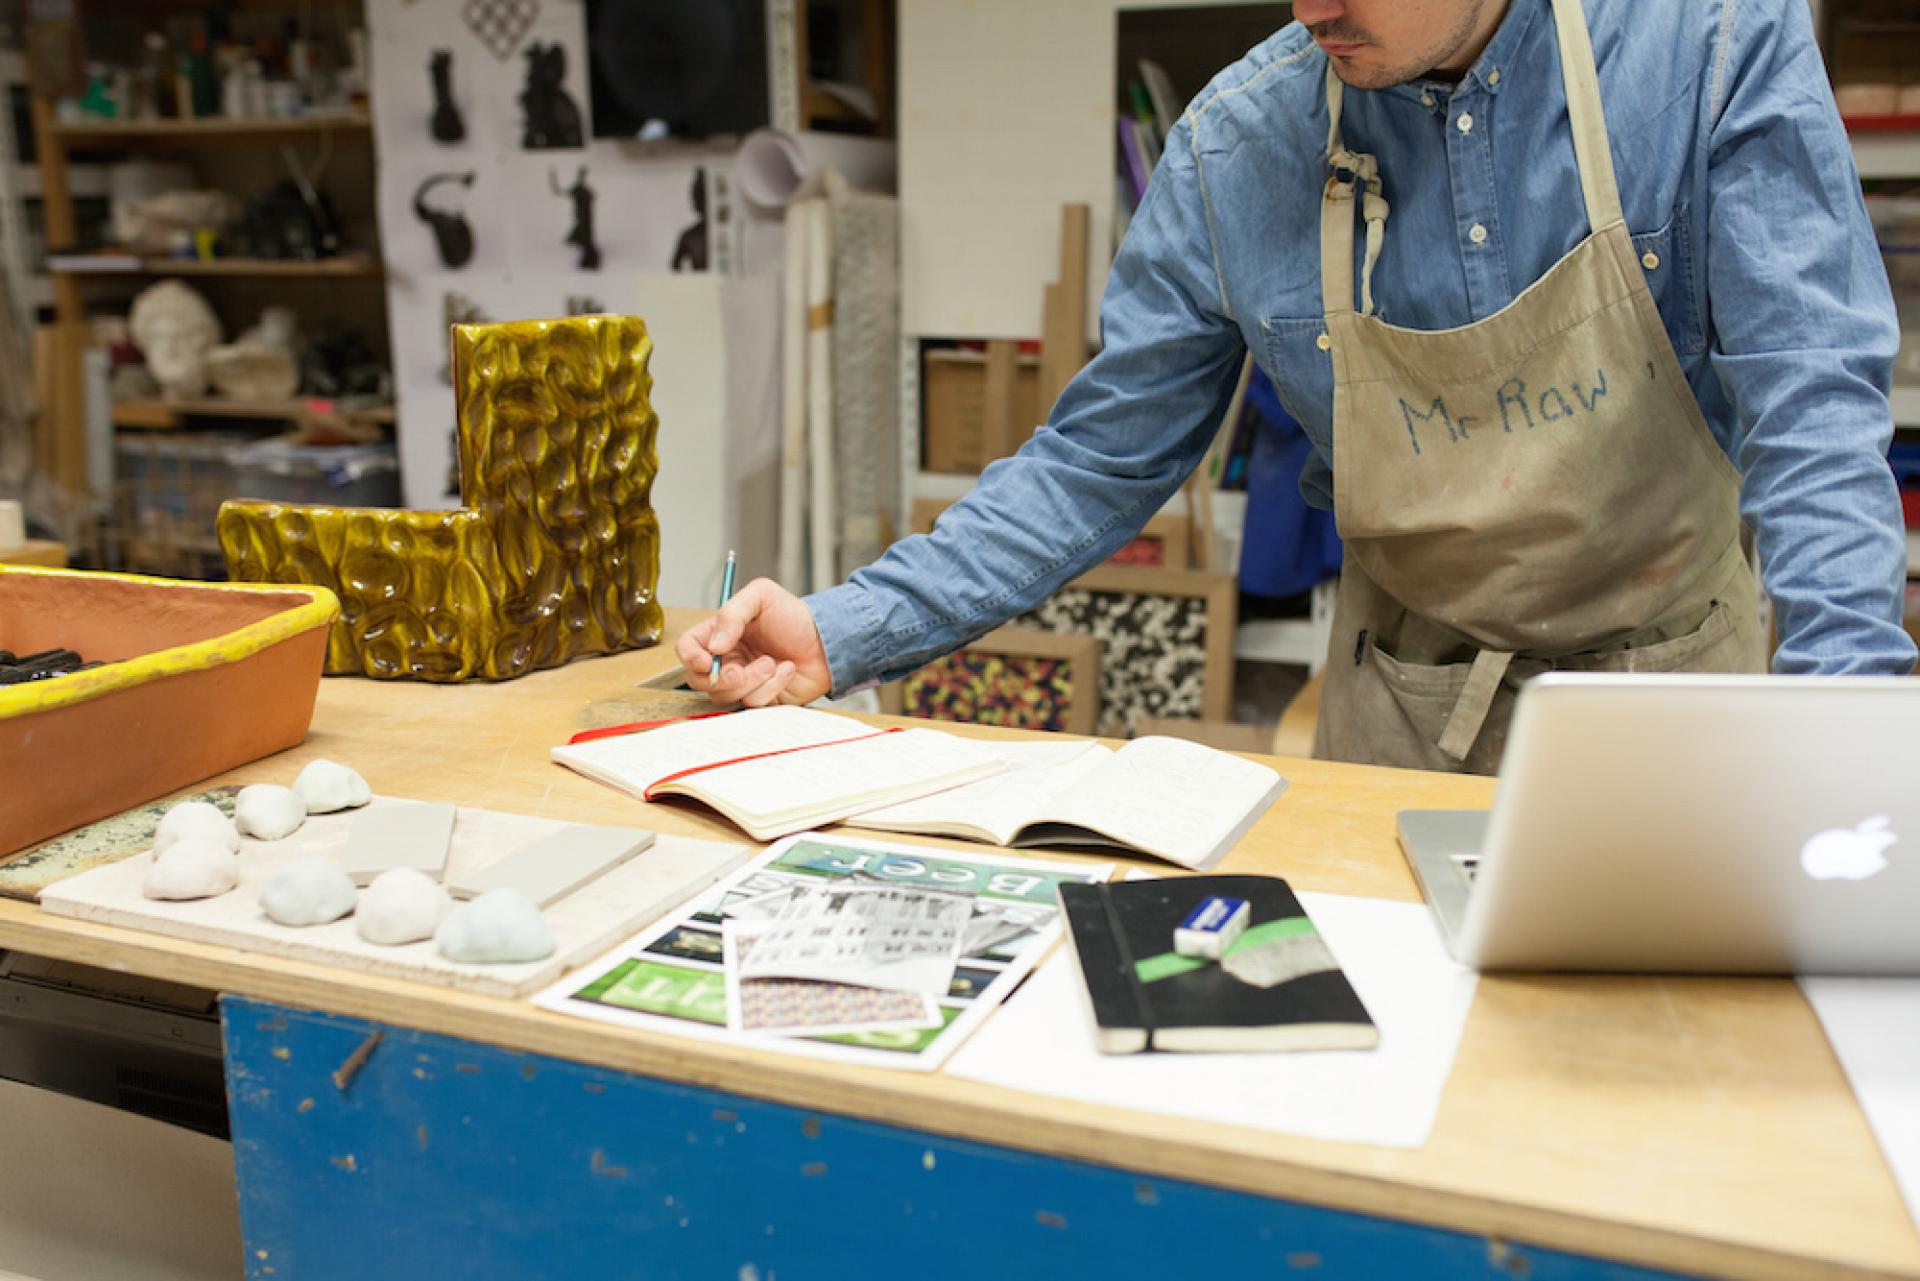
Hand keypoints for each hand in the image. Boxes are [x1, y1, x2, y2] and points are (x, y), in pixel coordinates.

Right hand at [675, 577, 833, 707]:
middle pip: (699, 681)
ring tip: (774, 662)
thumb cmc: (794, 617)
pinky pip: (754, 704)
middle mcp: (726, 660)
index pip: (687, 649)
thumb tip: (713, 646)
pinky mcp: (761, 699)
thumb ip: (731, 613)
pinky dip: (772, 687)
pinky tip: (787, 670)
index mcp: (719, 635)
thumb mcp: (762, 596)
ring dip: (752, 680)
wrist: (827, 640)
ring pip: (726, 696)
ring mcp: (742, 682)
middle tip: (742, 670)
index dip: (691, 658)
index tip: (707, 659)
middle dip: (721, 678)